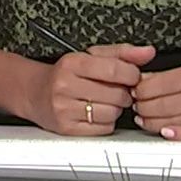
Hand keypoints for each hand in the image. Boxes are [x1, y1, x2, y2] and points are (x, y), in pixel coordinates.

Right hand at [27, 44, 155, 135]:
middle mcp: (65, 85)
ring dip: (115, 109)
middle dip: (124, 93)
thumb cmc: (65, 74)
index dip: (132, 75)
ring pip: (112, 113)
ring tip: (105, 101)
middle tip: (116, 90)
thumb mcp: (90, 56)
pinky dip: (106, 122)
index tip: (132, 76)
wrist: (34, 92)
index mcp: (72, 63)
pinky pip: (103, 128)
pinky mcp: (66, 128)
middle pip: (117, 94)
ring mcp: (64, 108)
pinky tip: (96, 113)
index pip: (115, 69)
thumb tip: (147, 52)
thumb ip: (122, 53)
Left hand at [130, 58, 180, 139]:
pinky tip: (167, 133)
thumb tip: (143, 81)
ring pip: (180, 119)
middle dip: (146, 107)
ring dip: (156, 122)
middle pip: (169, 103)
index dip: (144, 90)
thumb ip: (172, 76)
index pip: (165, 82)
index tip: (133, 92)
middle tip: (136, 108)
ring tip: (144, 120)